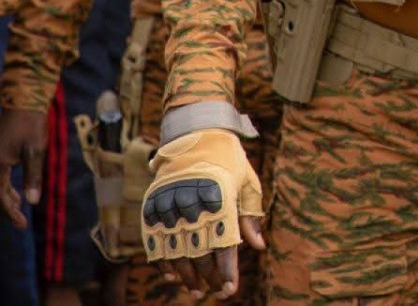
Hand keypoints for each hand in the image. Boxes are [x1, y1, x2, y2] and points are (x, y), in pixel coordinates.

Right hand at [0, 108, 46, 226]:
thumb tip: (33, 201)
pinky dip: (4, 185)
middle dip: (7, 206)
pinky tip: (15, 190)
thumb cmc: (31, 125)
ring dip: (5, 196)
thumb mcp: (36, 152)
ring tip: (19, 206)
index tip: (21, 225)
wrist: (24, 100)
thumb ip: (33, 177)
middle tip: (20, 220)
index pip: (0, 196)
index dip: (10, 212)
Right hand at [142, 129, 263, 299]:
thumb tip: (258, 247)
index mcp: (221, 199)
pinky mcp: (154, 204)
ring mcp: (171, 205)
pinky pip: (156, 240)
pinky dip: (163, 261)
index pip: (224, 244)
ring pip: (176, 251)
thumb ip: (250, 214)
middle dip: (208, 278)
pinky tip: (172, 275)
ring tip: (195, 289)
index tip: (229, 290)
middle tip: (214, 292)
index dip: (226, 271)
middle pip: (200, 253)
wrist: (196, 132)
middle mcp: (194, 204)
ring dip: (186, 275)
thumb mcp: (247, 181)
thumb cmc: (228, 158)